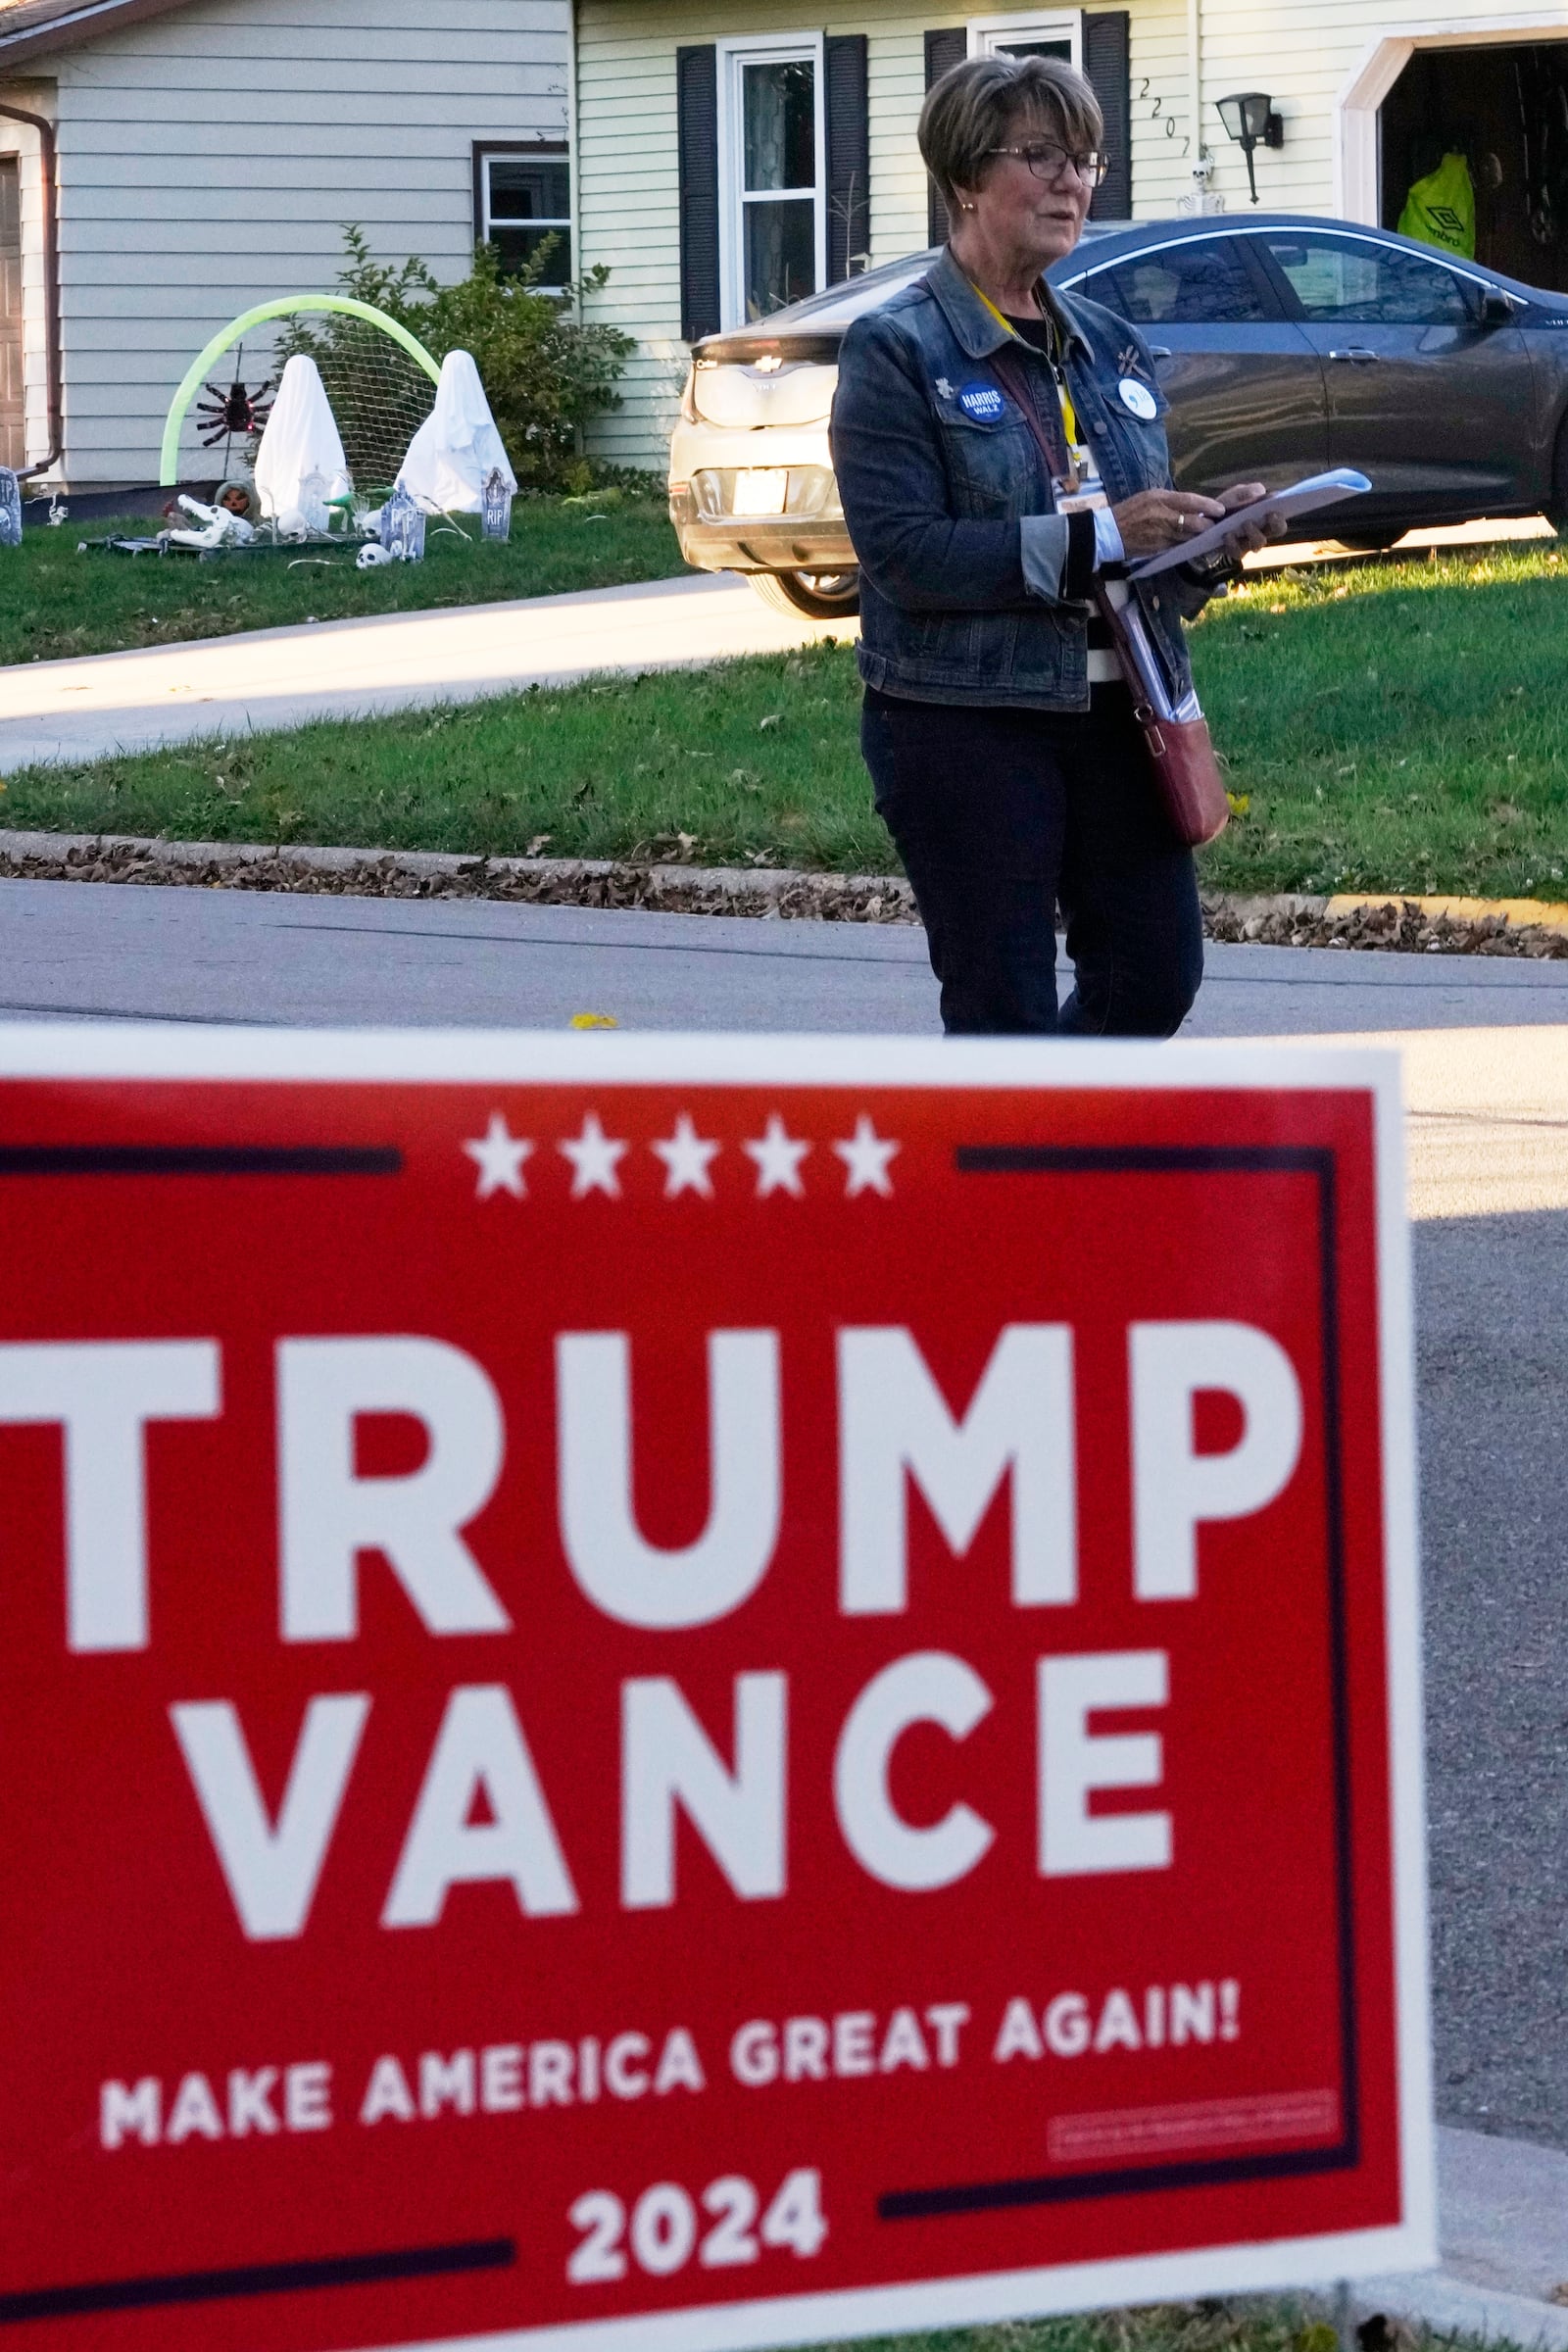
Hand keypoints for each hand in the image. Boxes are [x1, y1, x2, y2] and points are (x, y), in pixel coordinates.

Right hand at [1110, 488, 1226, 558]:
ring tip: (1208, 535)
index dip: (1208, 506)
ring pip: (1188, 537)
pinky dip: (1187, 545)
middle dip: (1208, 525)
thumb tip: (1191, 506)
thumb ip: (1169, 501)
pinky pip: (1178, 546)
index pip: (1190, 501)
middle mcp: (1163, 515)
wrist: (1108, 533)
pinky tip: (1193, 543)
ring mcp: (1161, 534)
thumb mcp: (1148, 497)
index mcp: (1160, 498)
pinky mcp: (1158, 548)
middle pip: (1194, 522)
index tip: (1220, 509)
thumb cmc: (1129, 512)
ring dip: (1199, 537)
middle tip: (1217, 525)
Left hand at [1213, 479, 1286, 562]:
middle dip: (1274, 524)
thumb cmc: (1228, 505)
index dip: (1281, 517)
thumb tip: (1260, 493)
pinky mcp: (1235, 552)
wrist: (1206, 520)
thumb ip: (1249, 491)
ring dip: (1254, 533)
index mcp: (1266, 518)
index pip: (1281, 520)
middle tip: (1268, 515)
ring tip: (1246, 522)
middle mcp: (1261, 532)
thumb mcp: (1237, 494)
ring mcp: (1249, 544)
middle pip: (1275, 532)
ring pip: (1258, 544)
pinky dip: (1233, 543)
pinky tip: (1228, 534)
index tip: (1275, 510)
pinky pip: (1238, 552)